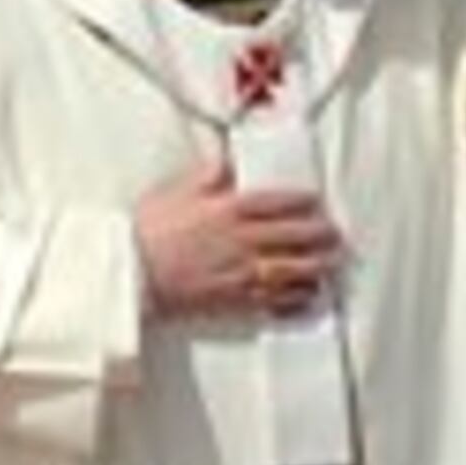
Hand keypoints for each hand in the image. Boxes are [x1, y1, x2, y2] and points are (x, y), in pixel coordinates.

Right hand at [136, 155, 341, 320]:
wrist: (129, 273)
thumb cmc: (146, 231)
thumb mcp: (174, 191)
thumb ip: (206, 177)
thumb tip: (226, 165)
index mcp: (227, 209)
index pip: (275, 202)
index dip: (300, 201)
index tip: (316, 201)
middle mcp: (240, 240)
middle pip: (291, 236)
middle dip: (318, 235)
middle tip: (335, 235)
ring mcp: (239, 272)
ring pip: (289, 269)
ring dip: (315, 267)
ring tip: (331, 265)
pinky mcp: (232, 300)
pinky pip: (272, 300)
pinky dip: (294, 299)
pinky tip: (307, 296)